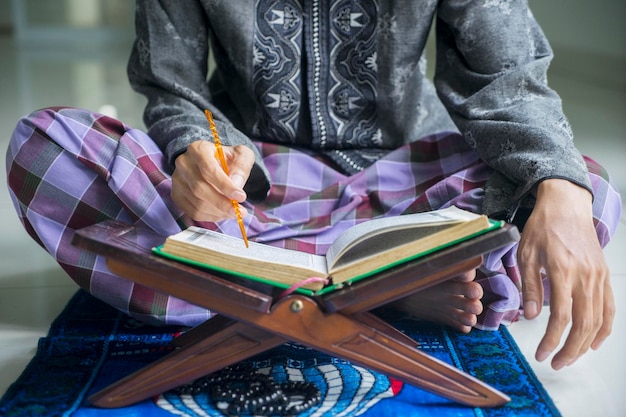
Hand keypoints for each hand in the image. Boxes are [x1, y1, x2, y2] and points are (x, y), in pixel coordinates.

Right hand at [171, 140, 254, 221]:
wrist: (214, 163)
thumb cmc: (228, 159)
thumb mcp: (241, 155)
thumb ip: (242, 167)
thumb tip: (236, 185)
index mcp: (198, 149)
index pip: (209, 169)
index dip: (225, 185)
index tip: (241, 196)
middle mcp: (184, 163)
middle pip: (200, 189)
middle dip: (222, 203)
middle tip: (239, 211)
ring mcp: (178, 180)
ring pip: (197, 203)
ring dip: (218, 212)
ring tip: (233, 211)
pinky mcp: (177, 195)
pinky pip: (193, 212)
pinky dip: (211, 216)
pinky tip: (222, 213)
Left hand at [518, 179, 613, 369]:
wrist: (566, 205)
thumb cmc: (542, 227)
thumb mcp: (526, 254)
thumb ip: (529, 286)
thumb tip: (529, 316)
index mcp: (562, 271)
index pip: (560, 317)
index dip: (551, 340)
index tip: (540, 353)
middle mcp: (585, 276)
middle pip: (583, 324)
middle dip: (569, 349)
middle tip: (555, 362)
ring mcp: (598, 277)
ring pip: (598, 320)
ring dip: (585, 343)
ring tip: (570, 357)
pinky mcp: (604, 275)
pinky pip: (609, 307)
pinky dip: (604, 328)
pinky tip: (594, 341)